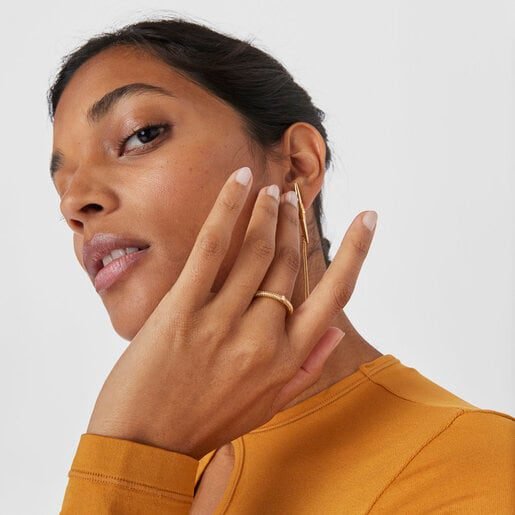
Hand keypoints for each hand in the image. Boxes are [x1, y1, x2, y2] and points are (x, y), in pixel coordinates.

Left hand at [86, 166, 376, 459]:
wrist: (143, 446)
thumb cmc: (205, 423)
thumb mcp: (267, 407)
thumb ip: (306, 370)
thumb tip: (338, 333)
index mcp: (287, 360)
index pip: (335, 295)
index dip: (356, 252)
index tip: (368, 218)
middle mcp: (263, 337)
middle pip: (289, 263)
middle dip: (293, 223)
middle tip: (291, 197)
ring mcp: (222, 320)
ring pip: (256, 249)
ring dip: (267, 211)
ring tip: (271, 190)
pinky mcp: (182, 308)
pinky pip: (212, 247)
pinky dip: (229, 208)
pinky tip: (241, 181)